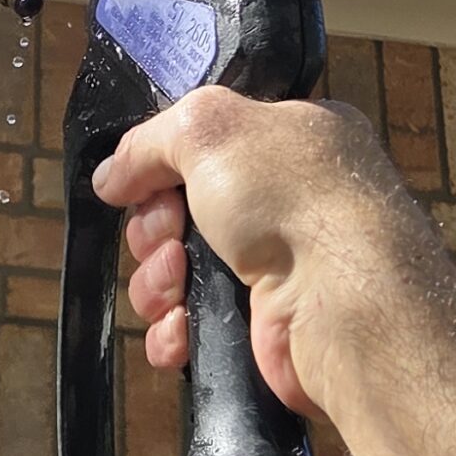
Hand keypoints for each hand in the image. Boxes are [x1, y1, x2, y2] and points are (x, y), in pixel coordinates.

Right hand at [91, 88, 419, 422]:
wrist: (346, 304)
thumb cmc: (292, 198)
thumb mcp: (209, 127)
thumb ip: (148, 141)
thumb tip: (110, 176)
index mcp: (292, 138)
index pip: (206, 143)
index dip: (162, 165)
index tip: (142, 182)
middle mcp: (288, 200)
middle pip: (180, 210)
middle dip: (154, 229)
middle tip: (166, 236)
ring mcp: (279, 266)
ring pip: (178, 270)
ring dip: (157, 281)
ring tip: (173, 287)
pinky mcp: (264, 326)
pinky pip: (195, 324)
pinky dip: (175, 329)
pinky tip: (179, 329)